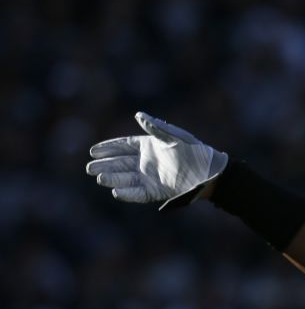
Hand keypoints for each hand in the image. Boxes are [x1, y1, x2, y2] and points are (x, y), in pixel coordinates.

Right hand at [86, 112, 227, 207]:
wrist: (210, 171)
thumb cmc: (194, 150)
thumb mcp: (174, 136)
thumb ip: (156, 128)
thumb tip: (138, 115)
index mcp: (149, 146)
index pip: (123, 146)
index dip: (108, 148)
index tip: (93, 151)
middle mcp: (146, 162)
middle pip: (120, 163)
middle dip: (105, 165)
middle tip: (90, 168)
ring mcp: (150, 177)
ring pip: (126, 178)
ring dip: (113, 179)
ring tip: (99, 178)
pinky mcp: (156, 191)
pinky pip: (138, 193)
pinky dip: (128, 193)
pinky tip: (116, 192)